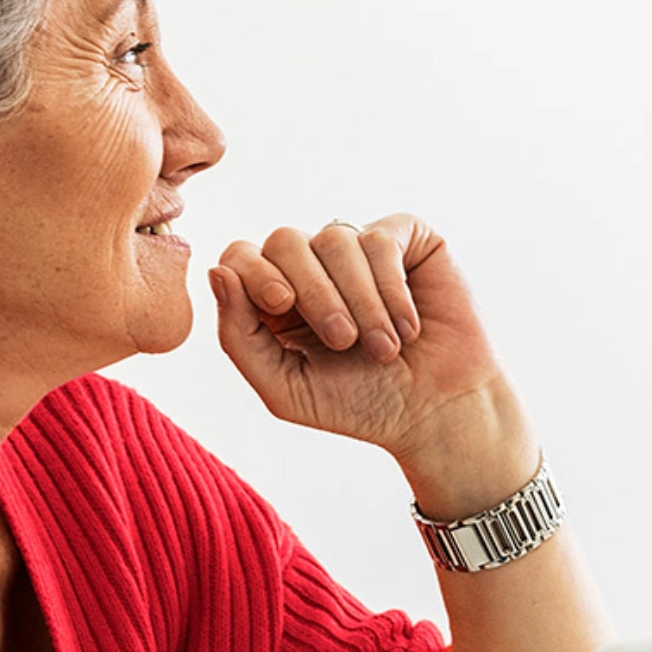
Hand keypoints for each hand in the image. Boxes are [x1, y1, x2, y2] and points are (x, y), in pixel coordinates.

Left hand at [211, 214, 535, 511]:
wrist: (433, 413)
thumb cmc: (356, 404)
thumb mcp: (282, 385)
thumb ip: (238, 335)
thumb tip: (218, 271)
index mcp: (273, 297)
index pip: (240, 257)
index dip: (253, 272)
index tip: (281, 304)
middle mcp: (311, 265)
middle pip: (284, 241)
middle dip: (313, 293)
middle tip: (341, 341)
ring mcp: (356, 248)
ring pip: (334, 239)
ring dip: (358, 299)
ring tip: (383, 348)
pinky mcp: (405, 238)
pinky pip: (380, 238)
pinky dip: (390, 287)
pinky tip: (407, 326)